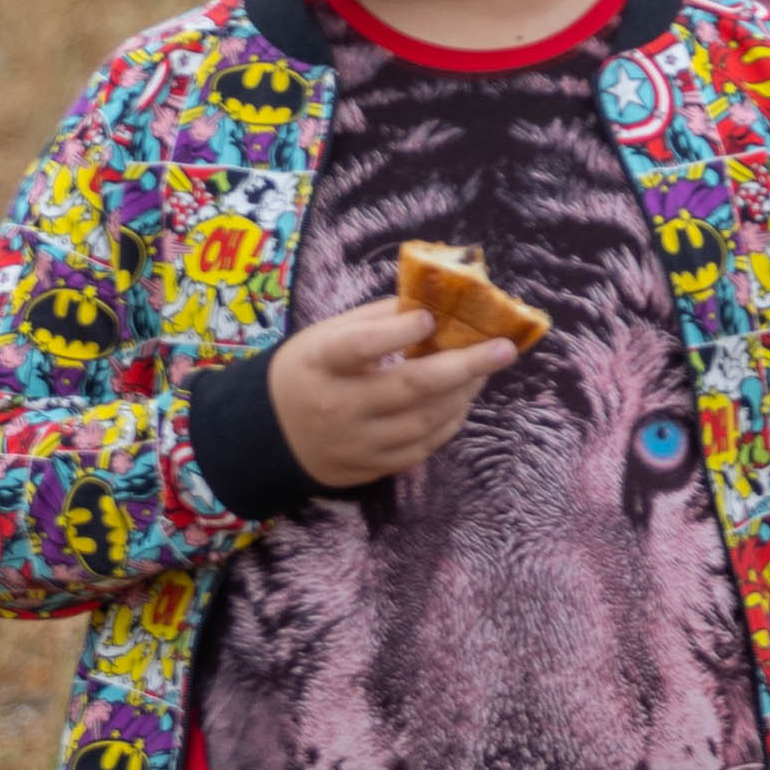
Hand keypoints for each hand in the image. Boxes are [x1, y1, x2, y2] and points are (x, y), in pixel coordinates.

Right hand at [267, 299, 511, 489]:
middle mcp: (337, 406)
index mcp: (320, 363)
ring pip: (423, 421)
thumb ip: (379, 317)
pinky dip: (448, 422)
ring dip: (463, 393)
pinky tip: (462, 399)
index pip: (359, 347)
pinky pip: (420, 449)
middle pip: (408, 387)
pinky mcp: (367, 468)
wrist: (265, 434)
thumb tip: (438, 301)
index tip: (431, 317)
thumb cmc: (308, 369)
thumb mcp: (327, 334)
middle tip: (504, 348)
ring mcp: (354, 443)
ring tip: (486, 368)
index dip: (397, 332)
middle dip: (464, 366)